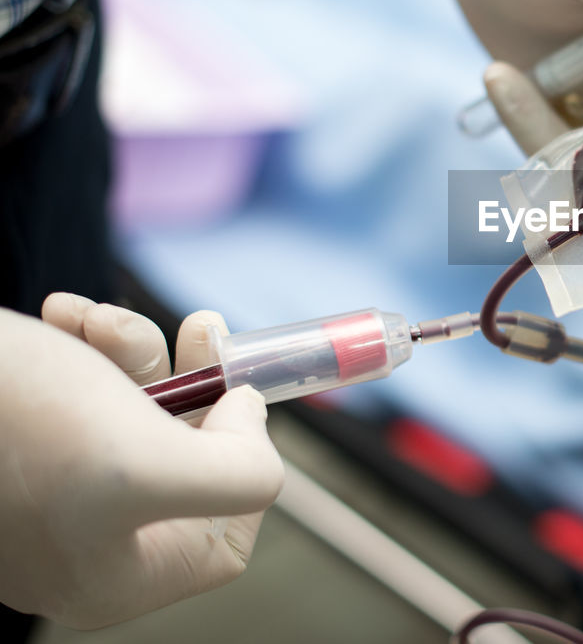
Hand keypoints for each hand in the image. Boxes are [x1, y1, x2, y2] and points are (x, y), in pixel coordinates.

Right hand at [0, 295, 281, 628]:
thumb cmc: (20, 425)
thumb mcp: (151, 464)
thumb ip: (238, 477)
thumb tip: (251, 428)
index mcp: (116, 575)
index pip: (226, 541)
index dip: (246, 468)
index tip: (237, 402)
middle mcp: (87, 540)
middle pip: (189, 462)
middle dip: (197, 383)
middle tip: (204, 328)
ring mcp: (52, 491)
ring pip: (139, 411)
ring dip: (132, 349)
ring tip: (93, 320)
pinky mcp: (25, 442)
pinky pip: (86, 390)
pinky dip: (88, 343)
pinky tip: (63, 316)